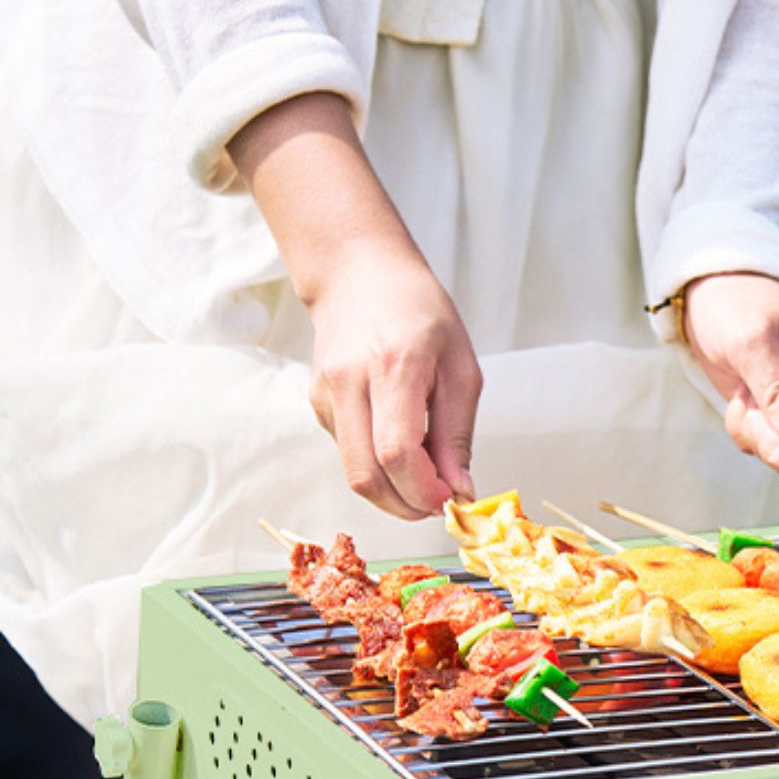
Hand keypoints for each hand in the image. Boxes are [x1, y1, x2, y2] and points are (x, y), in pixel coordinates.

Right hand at [229, 92, 481, 518]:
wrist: (359, 273)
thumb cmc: (420, 313)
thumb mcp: (460, 367)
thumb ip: (458, 433)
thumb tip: (460, 490)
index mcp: (393, 367)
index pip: (398, 452)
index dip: (423, 490)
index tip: (450, 499)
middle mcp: (349, 382)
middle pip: (366, 475)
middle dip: (406, 505)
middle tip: (437, 503)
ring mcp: (325, 393)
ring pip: (354, 471)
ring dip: (393, 490)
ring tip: (425, 470)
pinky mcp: (317, 403)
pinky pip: (349, 453)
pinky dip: (378, 465)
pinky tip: (400, 444)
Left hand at [682, 273, 778, 476]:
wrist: (710, 287)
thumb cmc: (735, 300)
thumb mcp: (751, 339)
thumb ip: (778, 389)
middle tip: (749, 412)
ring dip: (758, 437)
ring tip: (741, 396)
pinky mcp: (776, 416)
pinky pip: (767, 446)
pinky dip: (746, 432)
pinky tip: (739, 398)